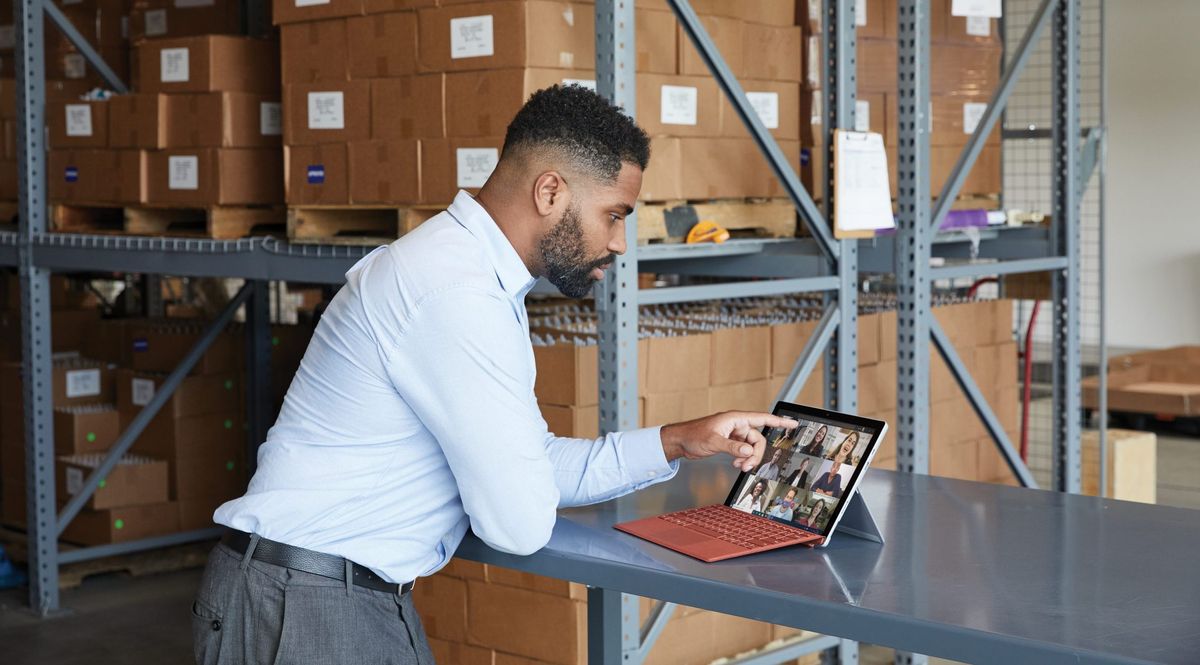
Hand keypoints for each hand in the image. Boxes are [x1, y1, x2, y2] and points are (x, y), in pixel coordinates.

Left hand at [660, 412, 798, 472]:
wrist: (681, 441)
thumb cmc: (693, 435)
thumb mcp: (714, 441)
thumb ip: (732, 447)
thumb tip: (748, 451)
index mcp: (736, 419)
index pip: (762, 418)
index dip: (779, 421)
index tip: (793, 423)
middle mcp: (737, 426)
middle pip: (758, 439)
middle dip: (756, 454)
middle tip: (747, 465)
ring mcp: (734, 435)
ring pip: (751, 447)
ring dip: (748, 458)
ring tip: (739, 467)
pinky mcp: (730, 443)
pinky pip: (743, 452)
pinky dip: (742, 459)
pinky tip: (736, 464)